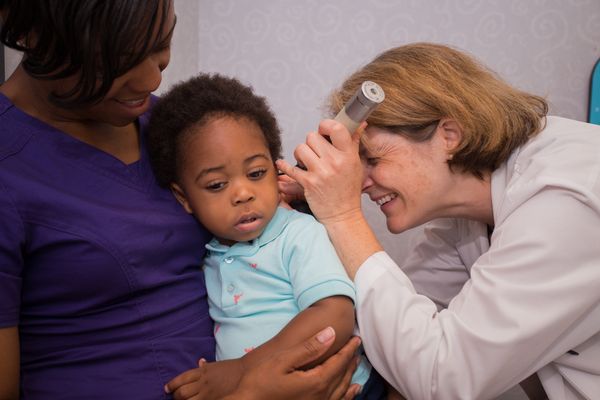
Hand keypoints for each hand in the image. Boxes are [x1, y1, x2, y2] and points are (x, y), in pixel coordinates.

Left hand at [164, 358, 243, 399]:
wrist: (246, 373)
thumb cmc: (232, 369)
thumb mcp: (217, 365)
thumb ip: (206, 366)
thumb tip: (200, 362)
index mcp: (202, 371)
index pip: (182, 378)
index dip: (172, 385)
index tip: (167, 389)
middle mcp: (203, 383)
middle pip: (182, 392)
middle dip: (176, 396)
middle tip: (175, 397)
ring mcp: (208, 393)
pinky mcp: (213, 399)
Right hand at [224, 327, 361, 399]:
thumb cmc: (260, 383)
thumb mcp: (283, 360)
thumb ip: (309, 348)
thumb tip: (331, 333)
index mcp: (316, 383)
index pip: (339, 362)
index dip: (348, 349)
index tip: (356, 339)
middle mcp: (321, 397)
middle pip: (342, 376)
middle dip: (350, 360)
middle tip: (357, 347)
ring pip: (342, 390)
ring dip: (350, 375)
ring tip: (356, 363)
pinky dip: (347, 395)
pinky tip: (351, 391)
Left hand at [276, 120, 364, 225]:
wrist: (343, 215)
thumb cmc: (348, 190)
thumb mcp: (356, 165)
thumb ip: (354, 143)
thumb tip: (359, 122)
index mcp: (348, 155)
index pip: (336, 128)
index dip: (325, 125)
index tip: (323, 130)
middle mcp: (335, 162)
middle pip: (312, 136)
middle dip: (311, 143)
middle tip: (314, 152)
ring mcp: (321, 172)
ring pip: (300, 149)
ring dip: (300, 154)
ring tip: (306, 161)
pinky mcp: (308, 183)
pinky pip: (290, 168)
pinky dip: (284, 166)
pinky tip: (282, 164)